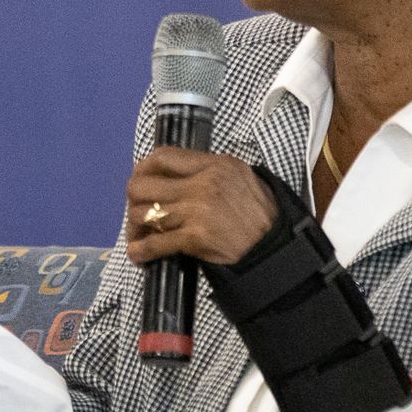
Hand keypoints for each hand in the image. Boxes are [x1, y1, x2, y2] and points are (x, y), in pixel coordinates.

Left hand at [123, 147, 278, 265]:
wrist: (277, 250)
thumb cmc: (260, 216)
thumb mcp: (241, 178)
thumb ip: (209, 171)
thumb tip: (174, 174)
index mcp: (215, 165)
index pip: (162, 157)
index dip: (142, 169)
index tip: (140, 181)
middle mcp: (203, 183)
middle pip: (143, 185)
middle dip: (133, 201)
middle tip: (138, 213)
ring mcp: (197, 210)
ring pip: (144, 213)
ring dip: (135, 228)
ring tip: (139, 237)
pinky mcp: (195, 238)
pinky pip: (154, 243)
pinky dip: (141, 251)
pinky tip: (139, 255)